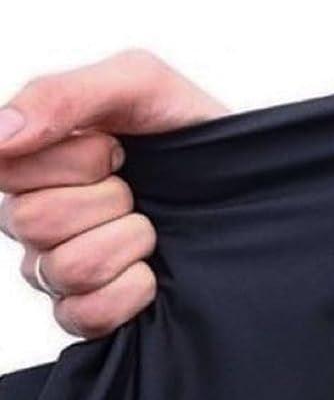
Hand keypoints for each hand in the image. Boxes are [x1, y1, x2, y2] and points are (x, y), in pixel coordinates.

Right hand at [0, 50, 228, 337]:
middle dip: (109, 200)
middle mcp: (38, 217)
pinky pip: (84, 316)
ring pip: (65, 269)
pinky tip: (150, 270)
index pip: (8, 170)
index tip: (118, 150)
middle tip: (139, 191)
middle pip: (34, 221)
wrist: (244, 182)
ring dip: (127, 241)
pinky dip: (129, 291)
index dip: (77, 161)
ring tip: (151, 227)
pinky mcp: (88, 310)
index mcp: (38, 163)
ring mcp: (60, 268)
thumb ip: (62, 95)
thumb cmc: (191, 132)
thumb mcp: (139, 84)